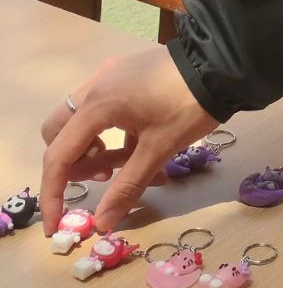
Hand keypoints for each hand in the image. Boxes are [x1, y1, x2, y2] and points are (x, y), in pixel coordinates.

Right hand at [39, 47, 215, 233]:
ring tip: (129, 163)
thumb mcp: (159, 150)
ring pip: (83, 121)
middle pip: (61, 133)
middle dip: (76, 162)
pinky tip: (143, 145)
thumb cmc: (189, 105)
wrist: (224, 62)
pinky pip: (105, 108)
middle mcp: (96, 85)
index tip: (55, 225)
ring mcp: (111, 76)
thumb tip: (101, 224)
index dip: (53, 195)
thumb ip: (126, 187)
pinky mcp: (127, 73)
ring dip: (98, 149)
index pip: (59, 156)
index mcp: (98, 104)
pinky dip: (114, 132)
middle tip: (105, 176)